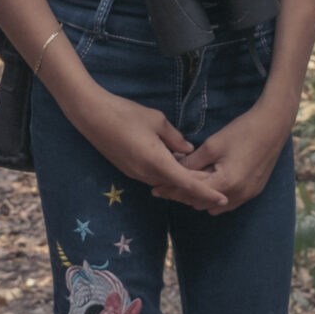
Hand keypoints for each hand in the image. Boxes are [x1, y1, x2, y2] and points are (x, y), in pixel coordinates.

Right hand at [71, 88, 229, 211]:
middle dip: (197, 188)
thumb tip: (188, 151)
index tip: (222, 199)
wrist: (92, 116)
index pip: (187, 184)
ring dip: (182, 183)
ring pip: (165, 183)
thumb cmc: (125, 114)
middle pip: (177, 187)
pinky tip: (176, 169)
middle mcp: (146, 173)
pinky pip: (154, 178)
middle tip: (217, 185)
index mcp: (156, 162)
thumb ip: (175, 138)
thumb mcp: (157, 121)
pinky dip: (169, 177)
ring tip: (201, 178)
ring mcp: (135, 173)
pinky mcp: (129, 169)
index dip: (206, 193)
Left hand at [179, 104, 291, 210]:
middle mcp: (238, 194)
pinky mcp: (254, 191)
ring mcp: (248, 195)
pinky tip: (211, 182)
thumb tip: (175, 169)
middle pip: (203, 203)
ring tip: (192, 181)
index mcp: (226, 183)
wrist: (273, 126)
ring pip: (216, 206)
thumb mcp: (212, 145)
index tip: (160, 186)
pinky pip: (230, 202)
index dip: (175, 189)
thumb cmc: (242, 132)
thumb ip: (193, 162)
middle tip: (173, 182)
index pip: (193, 193)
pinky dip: (217, 196)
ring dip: (203, 197)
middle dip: (187, 193)